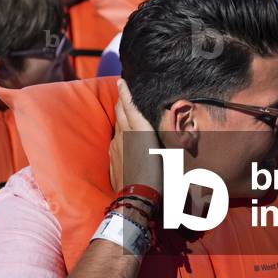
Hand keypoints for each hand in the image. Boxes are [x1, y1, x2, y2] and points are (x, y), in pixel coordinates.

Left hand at [109, 79, 161, 194]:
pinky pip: (115, 137)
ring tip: (123, 107)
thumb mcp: (164, 153)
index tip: (121, 80)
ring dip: (119, 114)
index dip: (124, 92)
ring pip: (117, 124)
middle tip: (122, 89)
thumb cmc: (158, 175)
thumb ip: (160, 136)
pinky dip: (118, 130)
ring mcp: (116, 145)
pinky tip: (122, 133)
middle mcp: (124, 134)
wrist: (138, 197)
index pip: (128, 106)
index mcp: (138, 130)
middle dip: (121, 99)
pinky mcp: (112, 156)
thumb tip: (162, 127)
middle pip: (120, 111)